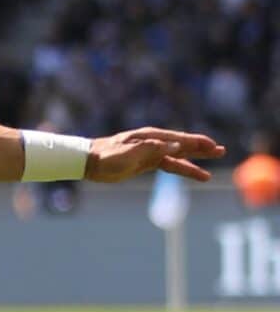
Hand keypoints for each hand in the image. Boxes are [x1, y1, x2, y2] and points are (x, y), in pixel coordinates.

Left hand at [84, 128, 224, 183]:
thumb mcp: (129, 153)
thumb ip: (152, 149)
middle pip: (183, 146)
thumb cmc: (107, 156)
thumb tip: (176, 146)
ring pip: (178, 157)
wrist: (90, 162)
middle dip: (201, 149)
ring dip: (194, 162)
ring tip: (211, 169)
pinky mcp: (146, 162)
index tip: (212, 146)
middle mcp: (153, 143)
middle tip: (220, 151)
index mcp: (150, 137)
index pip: (179, 139)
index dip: (196, 143)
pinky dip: (182, 169)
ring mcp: (151, 152)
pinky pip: (169, 165)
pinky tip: (192, 173)